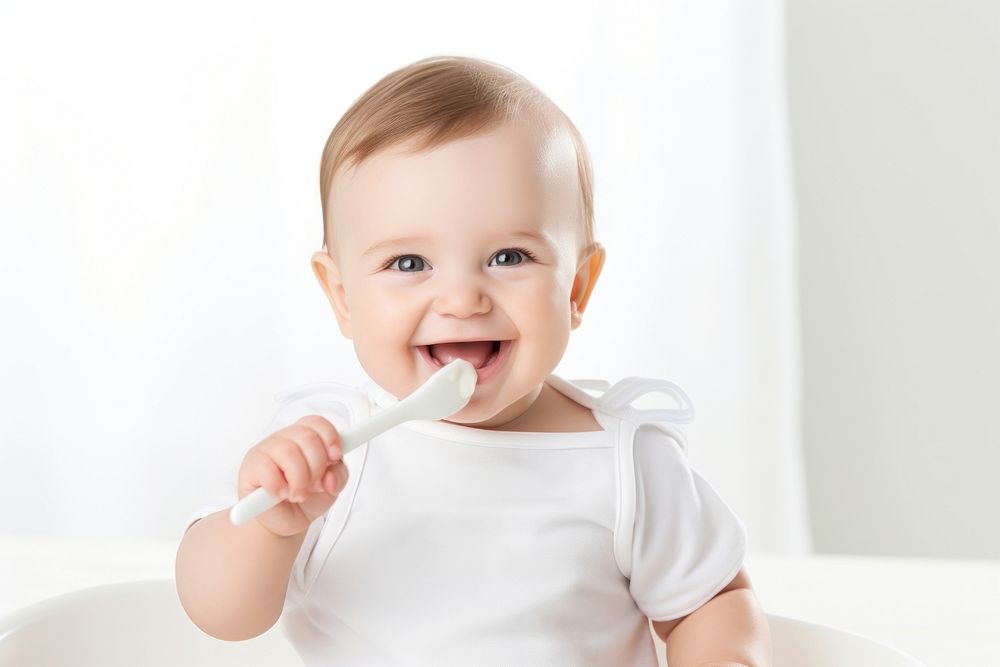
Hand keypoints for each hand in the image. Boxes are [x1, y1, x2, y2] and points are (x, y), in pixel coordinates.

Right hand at [237, 414, 348, 536]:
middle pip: (307, 437)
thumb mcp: (331, 487)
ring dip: (300, 480)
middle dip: (317, 466)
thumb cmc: (306, 499)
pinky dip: (280, 487)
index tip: (335, 458)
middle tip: (314, 485)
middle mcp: (284, 439)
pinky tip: (282, 494)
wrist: (283, 523)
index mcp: (304, 437)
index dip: (330, 438)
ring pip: (289, 452)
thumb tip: (330, 476)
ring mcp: (265, 450)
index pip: (317, 423)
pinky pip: (267, 470)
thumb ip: (338, 475)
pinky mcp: (250, 468)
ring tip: (299, 495)